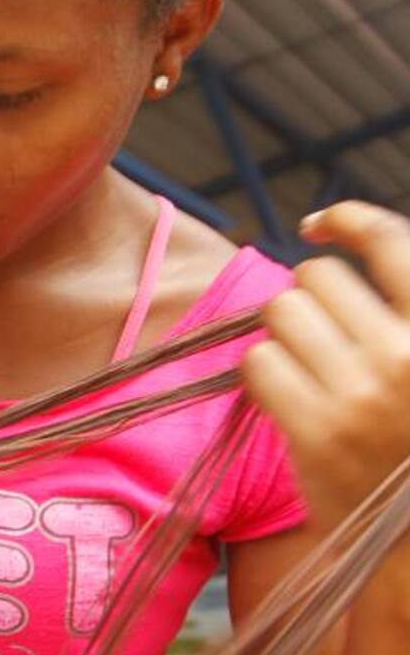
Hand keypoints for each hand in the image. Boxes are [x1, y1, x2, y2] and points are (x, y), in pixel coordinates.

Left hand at [241, 202, 409, 532]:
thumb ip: (397, 314)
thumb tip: (330, 240)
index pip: (389, 241)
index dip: (347, 221)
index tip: (320, 225)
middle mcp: (407, 355)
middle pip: (315, 278)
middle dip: (308, 300)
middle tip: (321, 339)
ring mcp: (360, 396)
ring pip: (280, 313)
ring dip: (284, 336)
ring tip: (309, 371)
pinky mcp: (316, 433)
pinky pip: (258, 363)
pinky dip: (263, 374)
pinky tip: (287, 398)